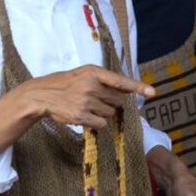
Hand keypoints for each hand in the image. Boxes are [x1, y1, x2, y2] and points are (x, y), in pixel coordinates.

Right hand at [24, 64, 154, 128]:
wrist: (42, 95)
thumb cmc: (67, 83)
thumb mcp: (85, 74)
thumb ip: (106, 80)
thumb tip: (129, 91)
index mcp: (94, 72)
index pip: (120, 81)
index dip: (138, 87)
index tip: (152, 92)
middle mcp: (91, 86)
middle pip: (118, 100)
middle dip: (111, 102)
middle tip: (96, 99)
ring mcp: (86, 101)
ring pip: (110, 113)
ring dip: (103, 112)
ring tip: (87, 106)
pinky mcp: (81, 116)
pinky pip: (102, 124)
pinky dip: (97, 123)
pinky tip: (85, 116)